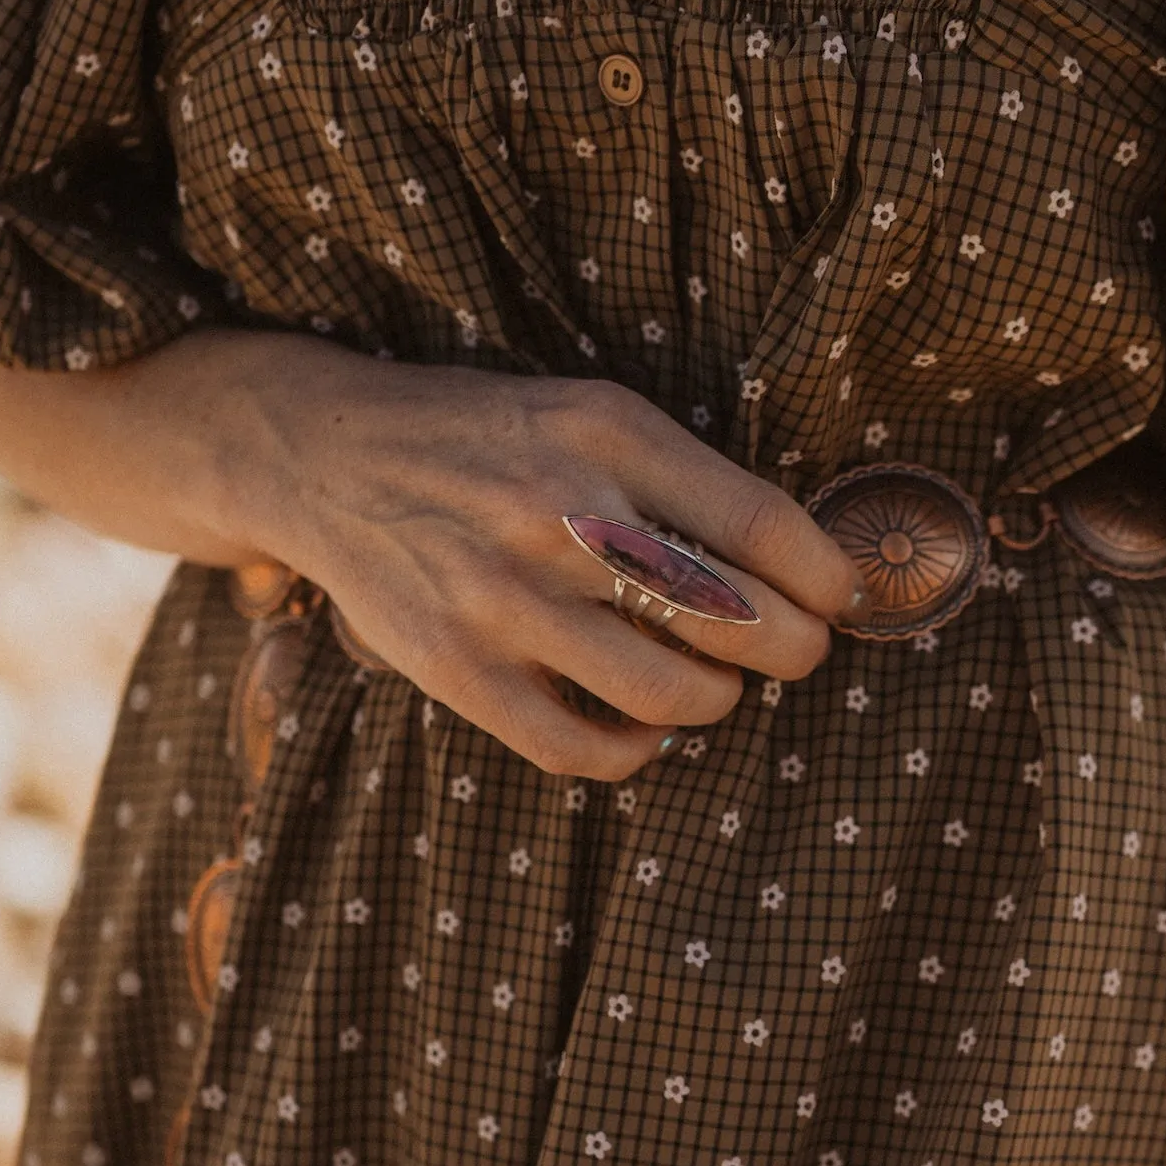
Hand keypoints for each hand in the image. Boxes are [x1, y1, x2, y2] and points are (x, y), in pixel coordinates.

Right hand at [235, 353, 865, 777]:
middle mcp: (558, 513)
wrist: (326, 454)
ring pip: (671, 694)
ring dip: (716, 702)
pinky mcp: (457, 668)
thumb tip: (801, 571)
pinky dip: (636, 751)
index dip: (826, 579)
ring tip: (710, 685)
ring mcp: (503, 597)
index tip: (839, 598)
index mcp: (606, 434)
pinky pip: (583, 749)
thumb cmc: (488, 439)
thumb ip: (682, 478)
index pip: (764, 525)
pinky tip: (641, 728)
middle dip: (793, 650)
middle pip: (736, 618)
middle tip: (793, 653)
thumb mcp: (588, 413)